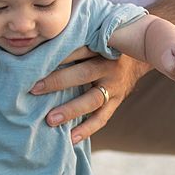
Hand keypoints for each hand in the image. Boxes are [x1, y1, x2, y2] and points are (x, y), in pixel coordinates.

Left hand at [30, 48, 149, 142]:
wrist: (140, 56)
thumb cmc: (106, 44)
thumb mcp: (96, 35)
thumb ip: (76, 38)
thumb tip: (43, 40)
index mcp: (102, 46)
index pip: (78, 49)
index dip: (58, 55)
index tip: (34, 62)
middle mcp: (109, 66)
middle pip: (84, 74)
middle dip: (58, 82)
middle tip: (34, 89)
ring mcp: (114, 86)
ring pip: (92, 100)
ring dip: (71, 110)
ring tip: (50, 120)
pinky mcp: (116, 102)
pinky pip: (102, 118)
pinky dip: (86, 129)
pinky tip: (71, 139)